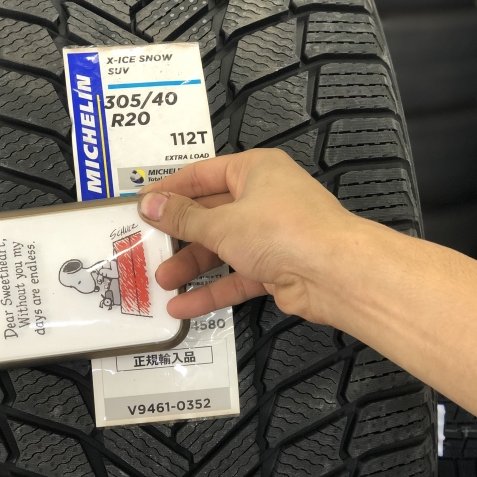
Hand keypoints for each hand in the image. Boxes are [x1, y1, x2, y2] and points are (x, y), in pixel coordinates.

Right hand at [137, 149, 363, 322]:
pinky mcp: (276, 268)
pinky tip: (183, 306)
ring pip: (223, 247)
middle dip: (180, 234)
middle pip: (211, 214)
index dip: (171, 189)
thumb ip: (183, 218)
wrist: (335, 273)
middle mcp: (264, 198)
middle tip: (147, 247)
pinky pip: (237, 276)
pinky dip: (212, 290)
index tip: (141, 204)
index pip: (203, 174)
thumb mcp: (222, 222)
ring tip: (161, 281)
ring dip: (193, 265)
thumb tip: (147, 203)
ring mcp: (271, 235)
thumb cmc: (280, 230)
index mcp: (254, 171)